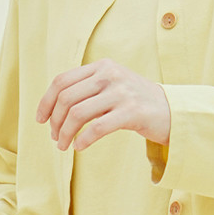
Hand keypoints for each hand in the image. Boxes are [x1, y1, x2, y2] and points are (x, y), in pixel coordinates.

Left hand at [36, 58, 171, 155]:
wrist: (172, 111)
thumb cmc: (136, 103)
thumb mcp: (112, 86)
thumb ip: (87, 89)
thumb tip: (52, 108)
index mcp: (101, 67)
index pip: (62, 81)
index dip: (46, 102)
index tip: (40, 120)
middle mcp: (110, 75)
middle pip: (67, 99)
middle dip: (55, 122)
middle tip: (55, 138)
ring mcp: (122, 93)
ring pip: (78, 114)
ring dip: (65, 134)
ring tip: (63, 146)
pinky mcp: (132, 112)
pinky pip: (97, 128)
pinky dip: (83, 140)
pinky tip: (80, 147)